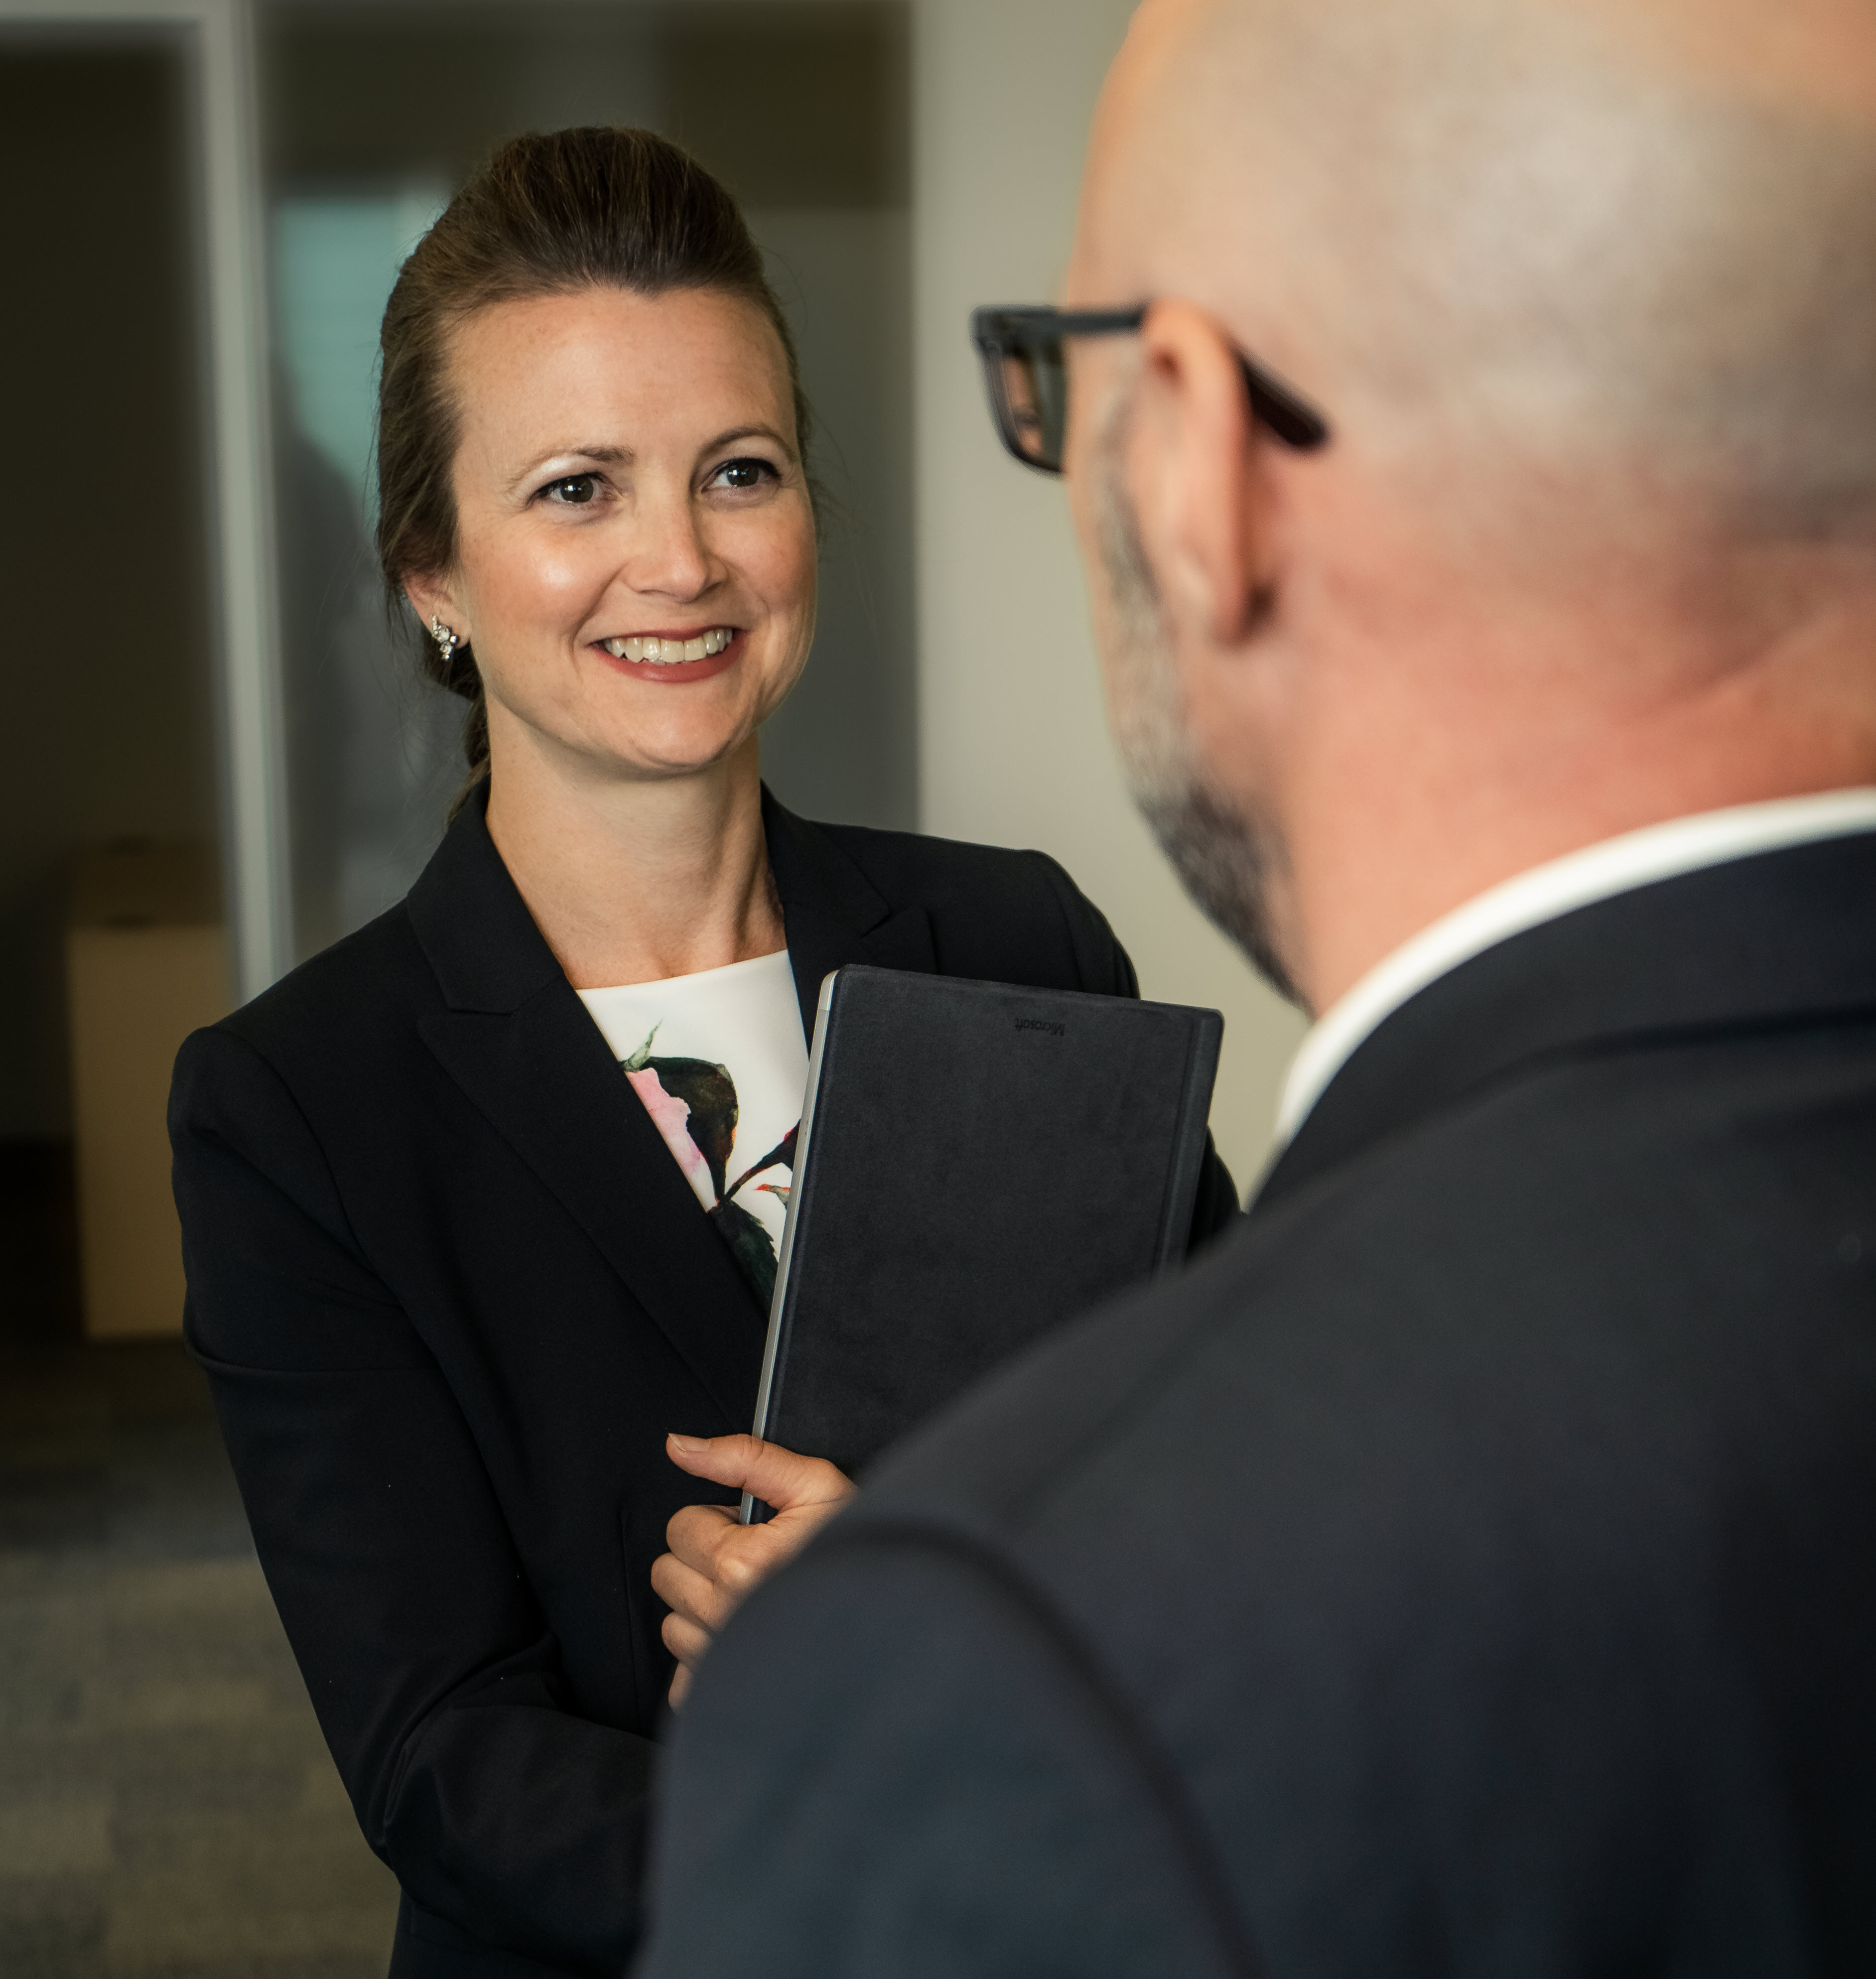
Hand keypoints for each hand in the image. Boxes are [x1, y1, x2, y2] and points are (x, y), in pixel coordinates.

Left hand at [652, 1433, 855, 1708]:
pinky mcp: (722, 1694)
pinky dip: (705, 1659)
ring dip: (705, 1607)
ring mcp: (721, 1661)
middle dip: (705, 1560)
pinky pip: (682, 1677)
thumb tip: (678, 1446)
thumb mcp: (814, 1485)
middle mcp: (725, 1615)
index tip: (755, 1531)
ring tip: (754, 1601)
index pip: (682, 1526)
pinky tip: (744, 1640)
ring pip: (673, 1622)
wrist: (896, 1613)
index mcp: (742, 1563)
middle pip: (668, 1573)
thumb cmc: (859, 1554)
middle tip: (756, 1563)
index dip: (719, 1520)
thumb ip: (743, 1457)